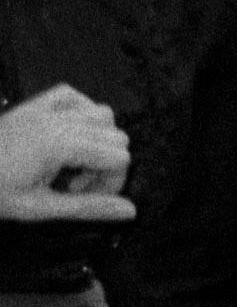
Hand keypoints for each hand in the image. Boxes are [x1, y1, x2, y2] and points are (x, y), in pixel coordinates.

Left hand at [0, 85, 135, 223]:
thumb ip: (87, 208)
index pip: (120, 157)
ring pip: (103, 114)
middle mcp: (59, 120)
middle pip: (116, 136)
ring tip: (71, 161)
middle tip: (74, 183)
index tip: (83, 196)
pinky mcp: (34, 104)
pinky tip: (68, 133)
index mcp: (62, 145)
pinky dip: (81, 111)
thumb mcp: (39, 208)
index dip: (111, 182)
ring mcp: (46, 108)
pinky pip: (74, 95)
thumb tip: (131, 211)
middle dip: (105, 163)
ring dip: (97, 138)